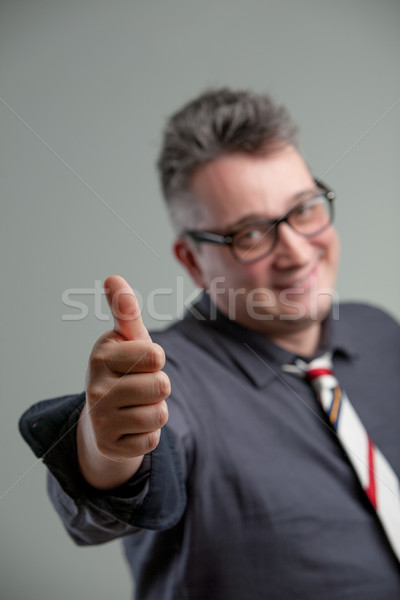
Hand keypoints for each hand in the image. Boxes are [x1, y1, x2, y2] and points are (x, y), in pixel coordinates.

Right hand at [77, 275, 169, 489]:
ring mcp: (99, 419)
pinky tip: (130, 427)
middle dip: (159, 386)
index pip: (155, 354)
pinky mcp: (110, 446)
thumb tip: (113, 277)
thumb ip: (125, 311)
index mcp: (101, 354)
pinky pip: (152, 439)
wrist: (101, 419)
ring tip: (136, 406)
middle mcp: (94, 387)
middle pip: (161, 385)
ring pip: (159, 414)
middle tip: (139, 387)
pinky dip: (148, 434)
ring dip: (156, 411)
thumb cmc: (123, 370)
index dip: (155, 359)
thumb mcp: (127, 340)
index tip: (138, 360)